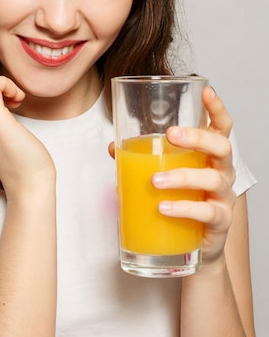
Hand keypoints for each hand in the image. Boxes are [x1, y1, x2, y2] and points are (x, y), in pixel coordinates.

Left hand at [152, 86, 235, 264]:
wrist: (193, 245)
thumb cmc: (181, 200)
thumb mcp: (162, 175)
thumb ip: (140, 159)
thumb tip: (113, 147)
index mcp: (210, 155)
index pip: (222, 127)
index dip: (217, 108)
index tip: (206, 91)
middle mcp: (222, 171)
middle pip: (221, 146)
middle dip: (197, 137)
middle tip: (172, 135)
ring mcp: (223, 196)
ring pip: (212, 179)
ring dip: (182, 177)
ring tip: (155, 181)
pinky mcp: (219, 222)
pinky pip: (207, 213)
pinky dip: (184, 209)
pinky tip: (164, 208)